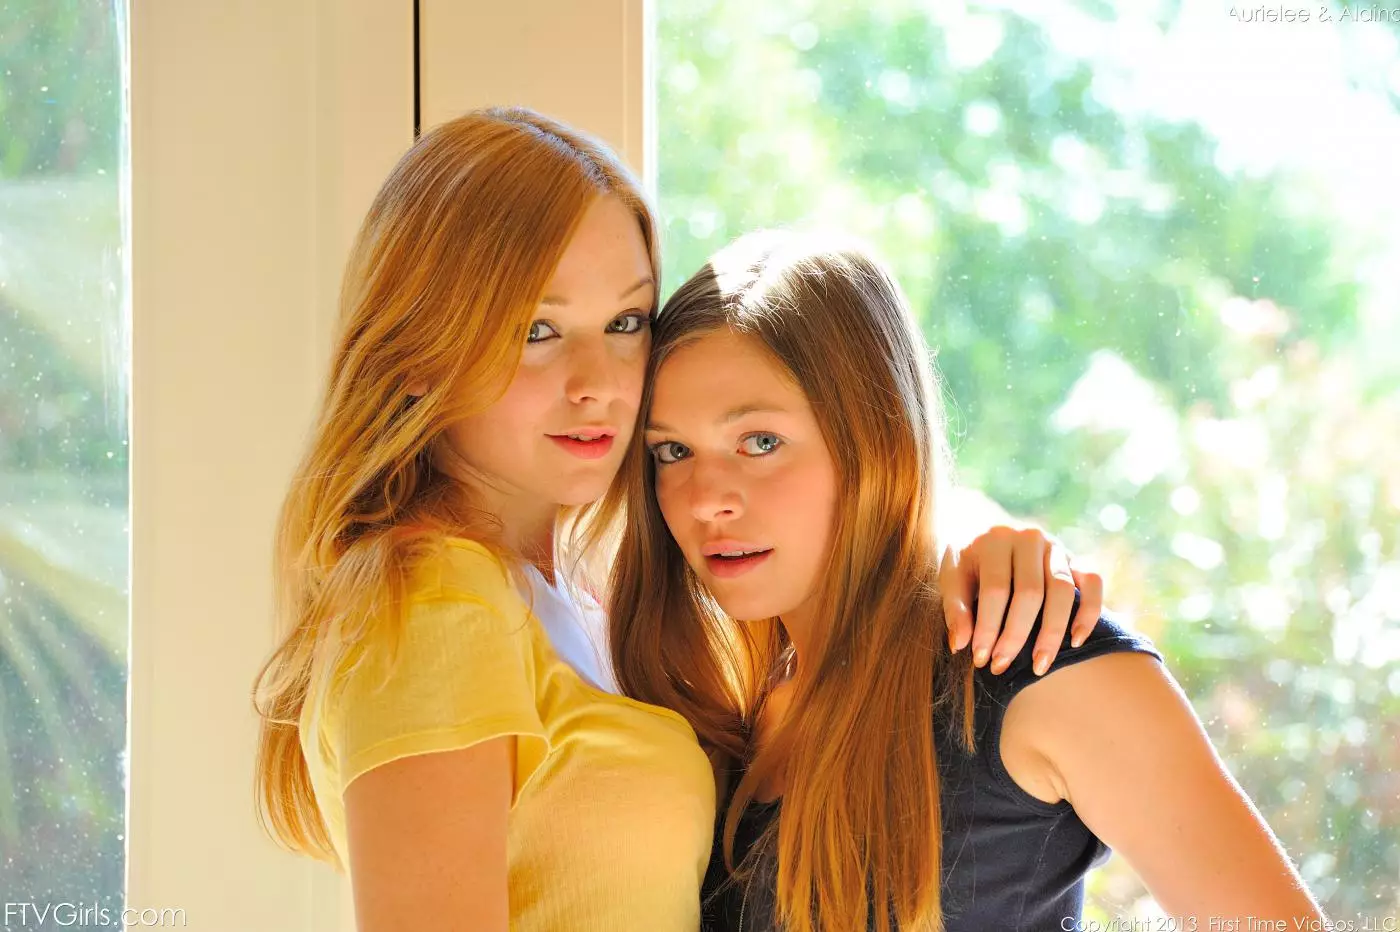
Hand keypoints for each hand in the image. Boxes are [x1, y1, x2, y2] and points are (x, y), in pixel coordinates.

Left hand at [939, 526, 1102, 676]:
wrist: (986, 534)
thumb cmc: (967, 563)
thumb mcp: (950, 578)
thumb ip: (955, 608)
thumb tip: (961, 644)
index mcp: (995, 539)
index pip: (996, 590)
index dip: (989, 628)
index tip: (981, 659)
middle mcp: (1029, 538)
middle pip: (1030, 593)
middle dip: (1016, 636)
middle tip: (1002, 666)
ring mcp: (1056, 546)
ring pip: (1063, 591)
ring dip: (1052, 633)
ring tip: (1039, 665)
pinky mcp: (1075, 558)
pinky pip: (1093, 582)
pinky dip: (1089, 612)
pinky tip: (1076, 641)